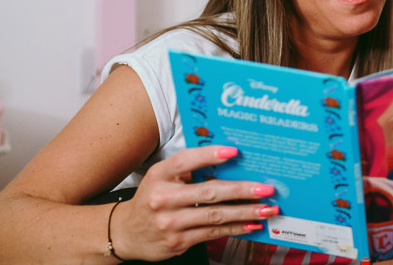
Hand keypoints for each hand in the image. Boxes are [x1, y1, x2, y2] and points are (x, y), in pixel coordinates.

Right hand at [110, 145, 277, 260]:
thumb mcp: (161, 178)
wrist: (125, 233)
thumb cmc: (151, 199)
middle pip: (208, 192)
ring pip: (215, 216)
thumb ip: (187, 170)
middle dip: (241, 190)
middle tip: (265, 189)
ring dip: (245, 212)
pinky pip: (213, 232)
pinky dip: (236, 228)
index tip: (234, 151)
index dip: (209, 155)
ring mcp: (170, 222)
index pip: (185, 161)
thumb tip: (229, 161)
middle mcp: (163, 198)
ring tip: (267, 208)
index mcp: (159, 176)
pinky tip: (252, 223)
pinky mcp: (178, 241)